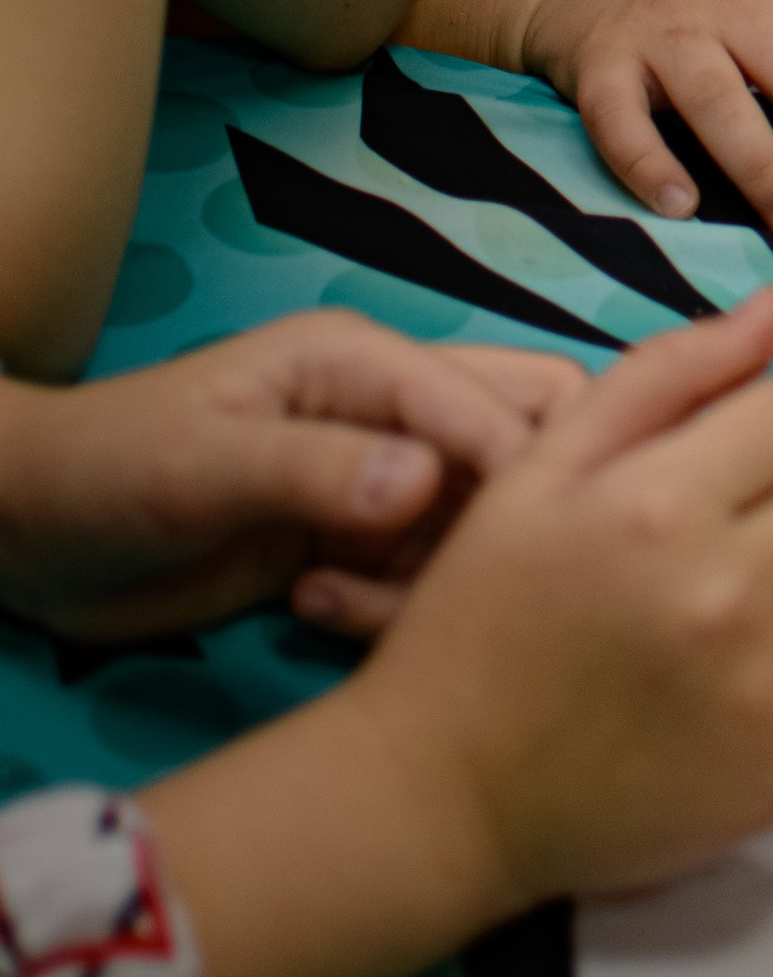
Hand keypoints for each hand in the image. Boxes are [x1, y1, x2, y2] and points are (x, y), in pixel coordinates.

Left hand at [0, 315, 580, 640]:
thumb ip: (313, 470)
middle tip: (450, 582)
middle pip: (519, 441)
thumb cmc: (105, 471)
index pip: (492, 401)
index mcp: (361, 362)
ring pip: (478, 524)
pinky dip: (392, 609)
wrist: (30, 539)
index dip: (516, 474)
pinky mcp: (354, 546)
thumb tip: (424, 485)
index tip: (513, 554)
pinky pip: (425, 576)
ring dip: (436, 578)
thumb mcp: (200, 466)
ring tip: (338, 608)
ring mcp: (375, 481)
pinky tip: (313, 614)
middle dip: (505, 519)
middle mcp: (387, 411)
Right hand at [340, 291, 772, 905]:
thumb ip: (667, 372)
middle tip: (684, 557)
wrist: (440, 796)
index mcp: (665, 505)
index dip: (748, 431)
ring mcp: (768, 695)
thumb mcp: (541, 469)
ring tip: (707, 621)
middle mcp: (730, 597)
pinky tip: (729, 688)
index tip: (696, 474)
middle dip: (768, 509)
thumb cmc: (481, 619)